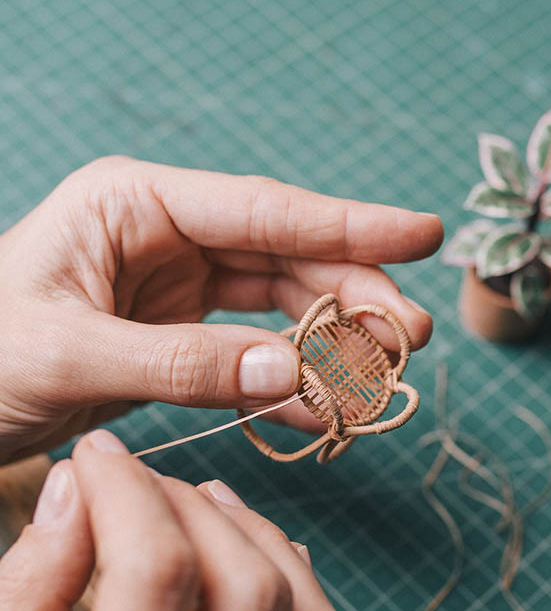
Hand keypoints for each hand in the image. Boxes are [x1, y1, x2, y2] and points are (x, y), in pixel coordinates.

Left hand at [0, 157, 441, 462]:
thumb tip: (293, 373)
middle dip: (353, 296)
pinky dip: (286, 382)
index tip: (422, 233)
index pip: (262, 209)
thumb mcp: (68, 355)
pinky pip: (248, 353)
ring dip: (332, 341)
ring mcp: (175, 285)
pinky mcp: (176, 334)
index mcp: (136, 202)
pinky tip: (323, 408)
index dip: (349, 224)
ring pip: (278, 306)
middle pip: (285, 258)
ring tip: (385, 377)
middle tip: (415, 338)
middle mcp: (166, 234)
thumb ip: (179, 363)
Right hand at [0, 430, 351, 610]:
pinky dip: (305, 608)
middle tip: (140, 483)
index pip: (157, 577)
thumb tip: (78, 492)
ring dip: (265, 547)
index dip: (129, 492)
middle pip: (250, 591)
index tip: (99, 459)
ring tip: (206, 507)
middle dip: (194, 509)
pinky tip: (259, 569)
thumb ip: (23, 601)